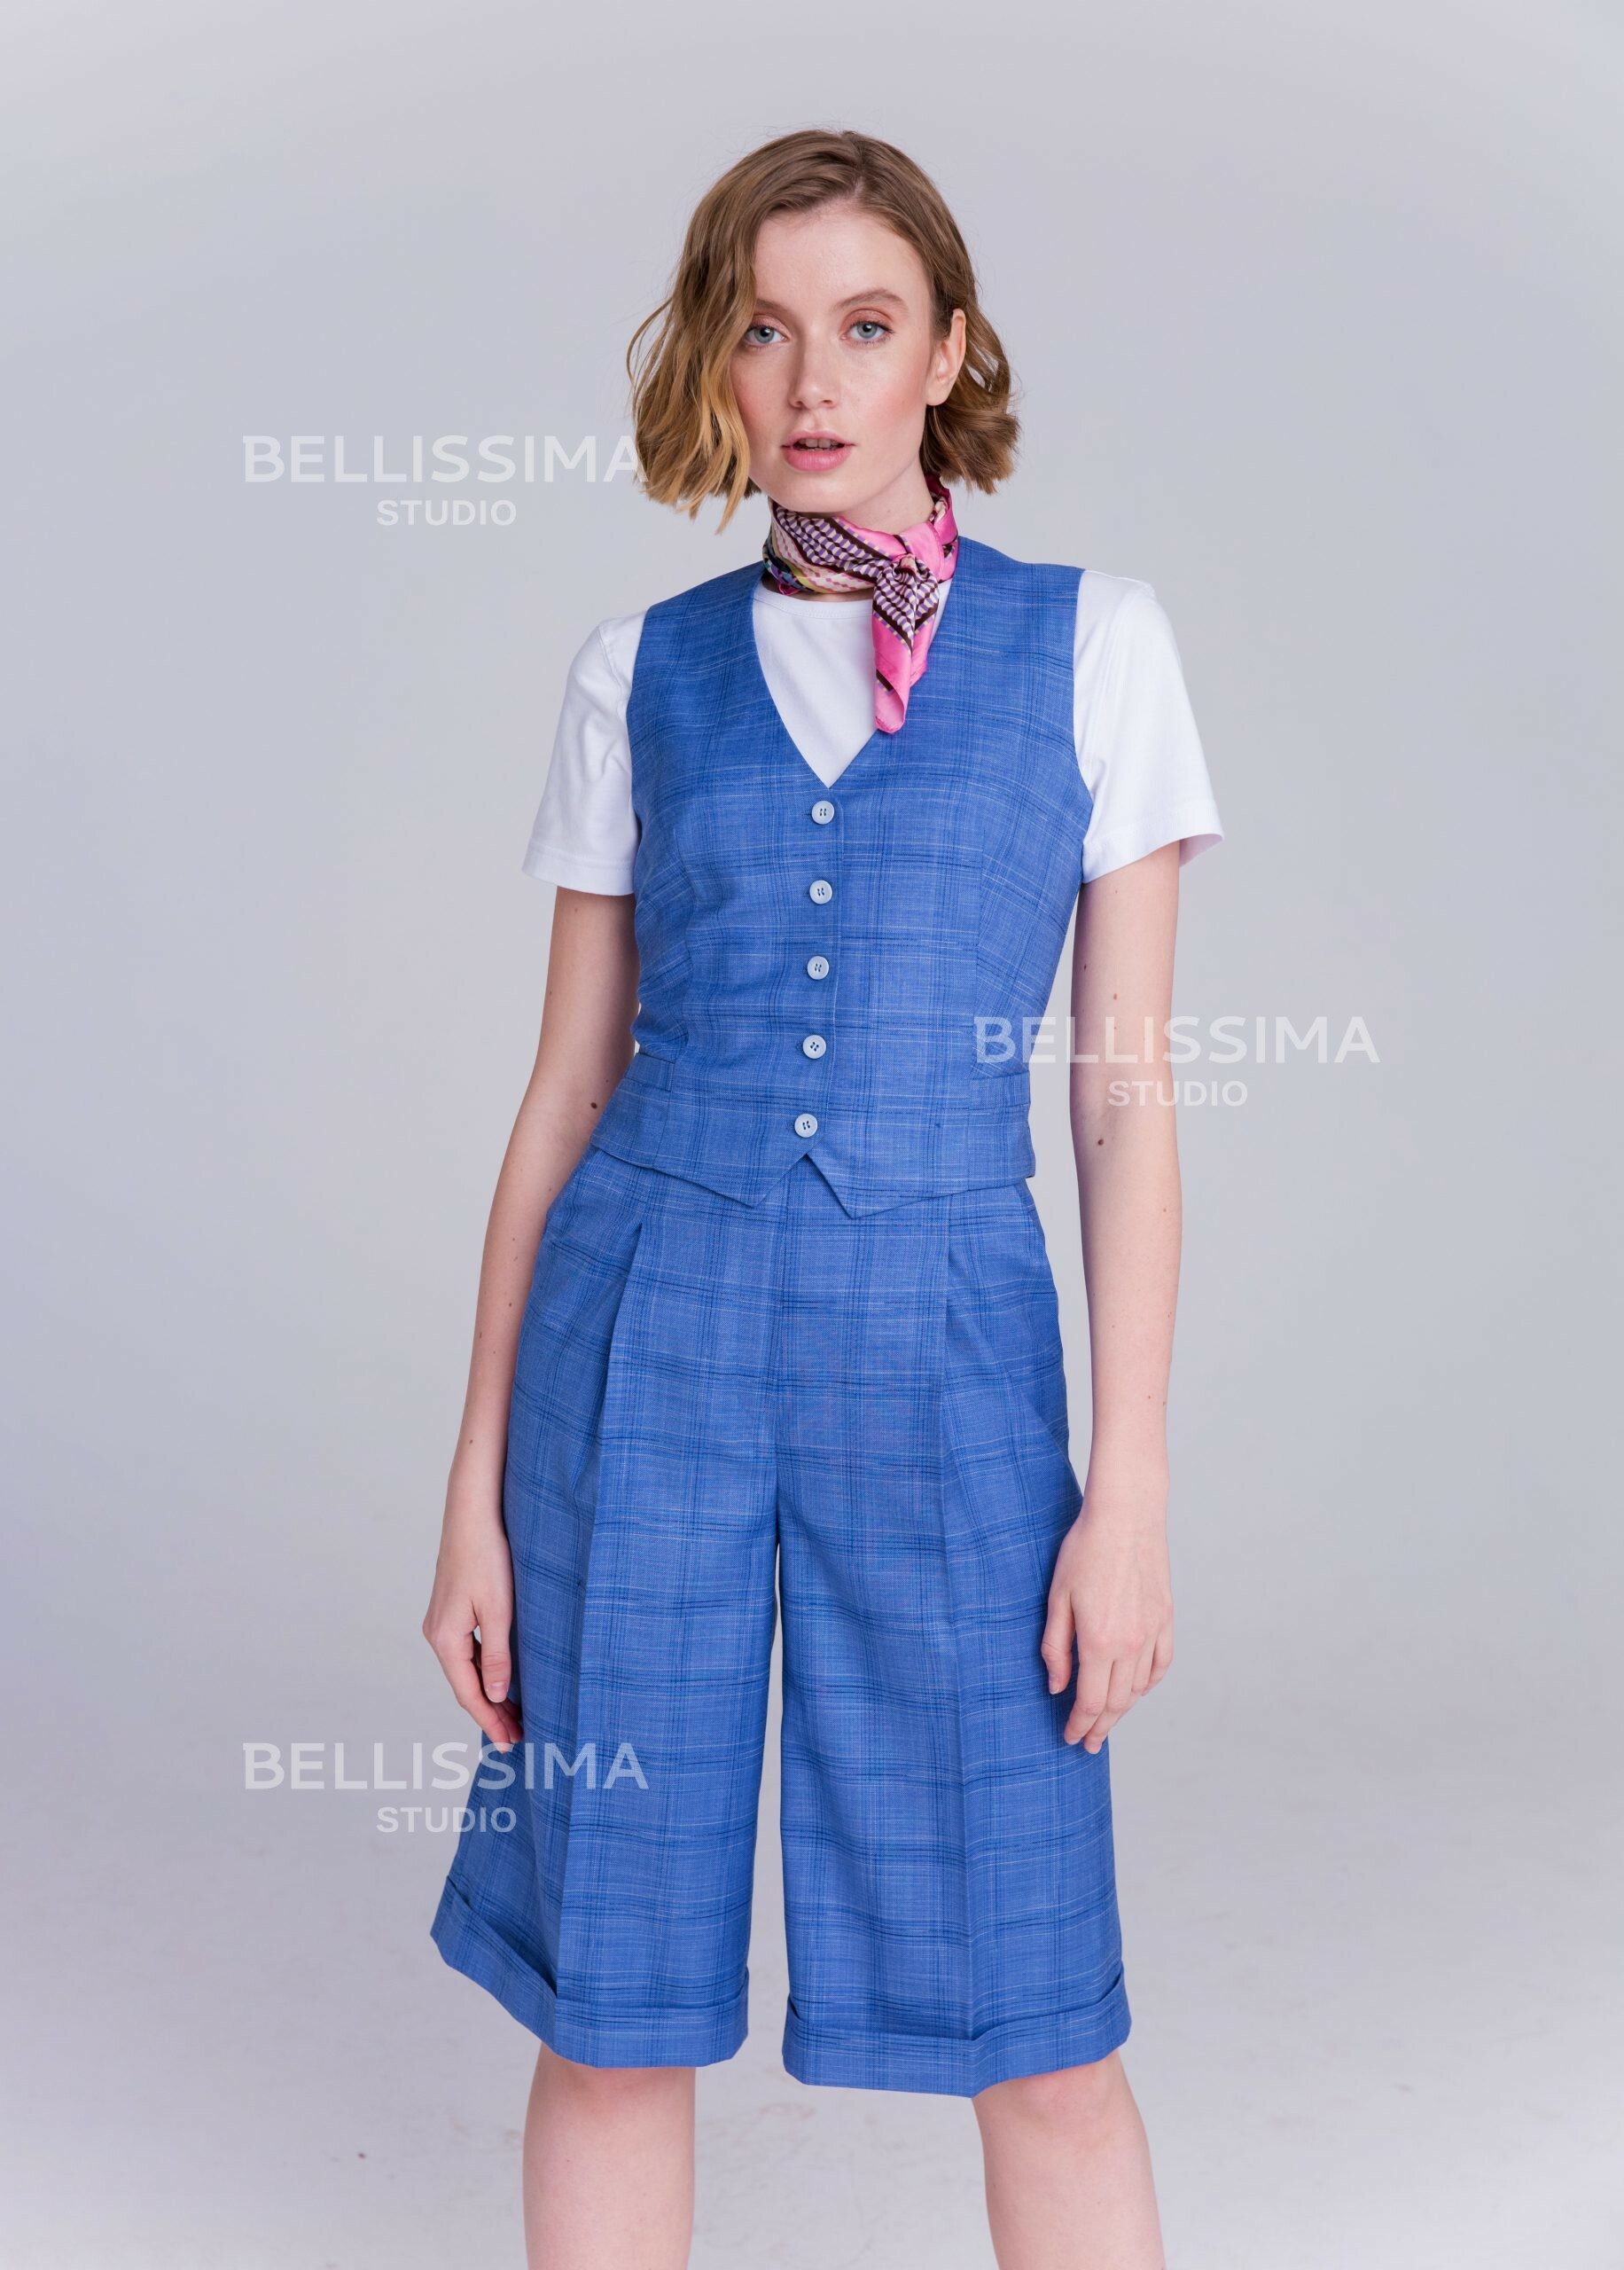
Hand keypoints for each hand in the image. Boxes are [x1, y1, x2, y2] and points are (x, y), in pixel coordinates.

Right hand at [422, 1464, 522, 1751]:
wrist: (472, 1513)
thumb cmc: (488, 1557)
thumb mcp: (498, 1610)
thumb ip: (497, 1655)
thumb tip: (495, 1694)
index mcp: (446, 1639)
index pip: (469, 1693)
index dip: (490, 1721)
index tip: (510, 1743)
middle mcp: (437, 1634)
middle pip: (465, 1685)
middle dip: (490, 1712)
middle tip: (517, 1736)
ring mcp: (441, 1621)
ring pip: (465, 1669)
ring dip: (488, 1692)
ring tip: (513, 1714)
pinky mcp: (451, 1609)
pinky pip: (466, 1651)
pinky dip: (483, 1670)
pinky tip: (500, 1677)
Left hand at [1041, 1462, 1173, 1752]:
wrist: (1127, 1516)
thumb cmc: (1085, 1550)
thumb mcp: (1057, 1598)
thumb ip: (1056, 1647)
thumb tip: (1057, 1687)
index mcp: (1100, 1642)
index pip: (1091, 1702)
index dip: (1079, 1725)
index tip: (1070, 1737)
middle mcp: (1131, 1644)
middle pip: (1117, 1702)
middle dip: (1100, 1726)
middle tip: (1088, 1741)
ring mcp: (1153, 1632)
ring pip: (1140, 1687)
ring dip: (1123, 1708)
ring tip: (1107, 1719)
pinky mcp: (1166, 1618)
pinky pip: (1161, 1664)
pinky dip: (1148, 1683)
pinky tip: (1137, 1689)